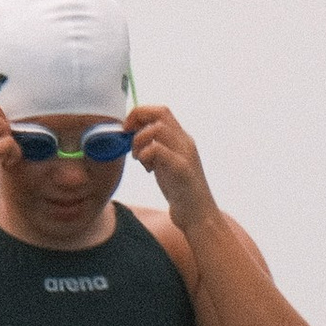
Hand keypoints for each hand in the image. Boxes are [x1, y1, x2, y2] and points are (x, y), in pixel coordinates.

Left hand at [127, 104, 213, 231]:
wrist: (199, 215)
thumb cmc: (179, 191)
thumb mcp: (165, 164)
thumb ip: (154, 148)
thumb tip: (131, 136)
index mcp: (181, 139)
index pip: (160, 111)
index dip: (140, 113)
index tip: (127, 129)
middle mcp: (185, 142)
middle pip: (160, 112)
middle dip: (137, 118)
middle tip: (127, 136)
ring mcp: (185, 154)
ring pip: (158, 128)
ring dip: (139, 140)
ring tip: (138, 158)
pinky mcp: (182, 169)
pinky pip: (159, 150)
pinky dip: (145, 155)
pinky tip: (147, 169)